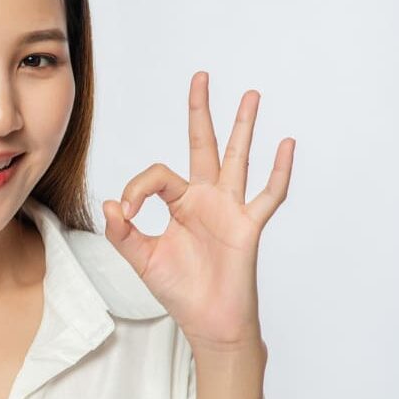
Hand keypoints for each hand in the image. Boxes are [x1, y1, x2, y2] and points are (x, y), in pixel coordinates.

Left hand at [101, 71, 294, 351]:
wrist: (208, 322)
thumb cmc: (180, 291)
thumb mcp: (143, 260)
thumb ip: (124, 234)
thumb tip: (112, 204)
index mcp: (180, 204)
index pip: (158, 176)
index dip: (139, 187)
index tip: (129, 213)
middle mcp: (206, 199)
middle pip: (203, 145)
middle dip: (201, 112)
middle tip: (200, 77)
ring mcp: (230, 209)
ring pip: (238, 159)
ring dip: (243, 127)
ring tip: (250, 94)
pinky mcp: (248, 226)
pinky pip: (268, 194)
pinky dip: (279, 170)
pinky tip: (286, 143)